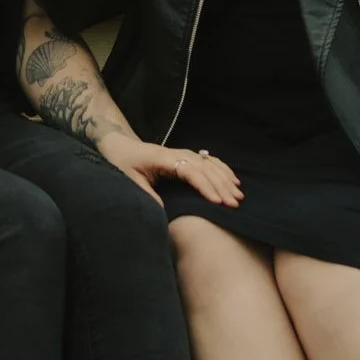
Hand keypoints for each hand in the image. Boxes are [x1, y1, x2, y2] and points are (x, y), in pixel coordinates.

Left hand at [96, 131, 242, 209]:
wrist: (121, 146)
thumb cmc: (124, 164)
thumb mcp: (130, 181)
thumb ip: (147, 195)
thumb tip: (164, 212)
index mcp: (164, 159)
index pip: (191, 172)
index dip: (205, 187)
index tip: (218, 202)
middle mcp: (178, 154)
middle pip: (205, 169)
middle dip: (221, 187)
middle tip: (234, 204)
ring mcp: (184, 153)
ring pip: (210, 165)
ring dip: (225, 179)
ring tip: (238, 195)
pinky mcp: (187, 155)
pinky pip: (210, 161)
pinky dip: (223, 170)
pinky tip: (233, 180)